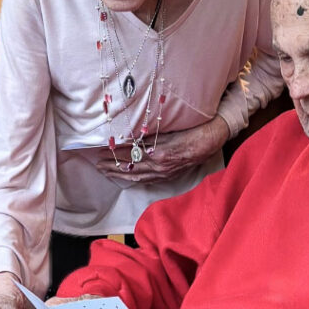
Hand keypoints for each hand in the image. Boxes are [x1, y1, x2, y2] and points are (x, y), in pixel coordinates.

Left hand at [97, 116, 229, 184]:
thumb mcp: (169, 129)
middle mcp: (160, 166)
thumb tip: (129, 137)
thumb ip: (149, 135)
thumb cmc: (192, 129)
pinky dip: (135, 178)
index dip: (114, 153)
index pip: (130, 154)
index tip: (101, 150)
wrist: (211, 140)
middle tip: (98, 164)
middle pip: (130, 168)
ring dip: (120, 174)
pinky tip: (128, 177)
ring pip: (137, 176)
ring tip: (107, 171)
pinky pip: (148, 180)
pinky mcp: (169, 175)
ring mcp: (164, 173)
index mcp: (158, 153)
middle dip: (112, 166)